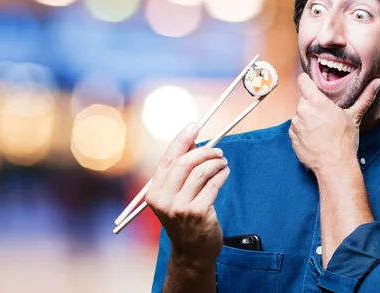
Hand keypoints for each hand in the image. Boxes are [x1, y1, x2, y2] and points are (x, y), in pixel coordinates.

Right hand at [146, 123, 229, 267]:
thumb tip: (192, 143)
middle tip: (218, 150)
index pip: (168, 159)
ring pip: (200, 172)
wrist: (192, 253)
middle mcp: (163, 200)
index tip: (194, 126)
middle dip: (204, 151)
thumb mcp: (175, 197)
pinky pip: (213, 185)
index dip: (181, 140)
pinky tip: (225, 172)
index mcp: (154, 193)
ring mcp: (180, 208)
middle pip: (184, 163)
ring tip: (223, 161)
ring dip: (215, 162)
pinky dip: (221, 174)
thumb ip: (179, 172)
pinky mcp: (198, 213)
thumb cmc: (185, 221)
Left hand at [289, 73, 379, 175]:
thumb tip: (378, 82)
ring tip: (322, 130)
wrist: (334, 166)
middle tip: (325, 115)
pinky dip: (303, 131)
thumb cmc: (344, 140)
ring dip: (307, 118)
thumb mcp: (354, 116)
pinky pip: (296, 129)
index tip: (310, 83)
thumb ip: (365, 97)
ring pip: (300, 115)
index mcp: (316, 102)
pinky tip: (315, 138)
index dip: (306, 81)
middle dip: (312, 105)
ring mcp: (295, 124)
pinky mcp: (292, 137)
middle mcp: (302, 111)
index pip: (303, 81)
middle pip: (303, 100)